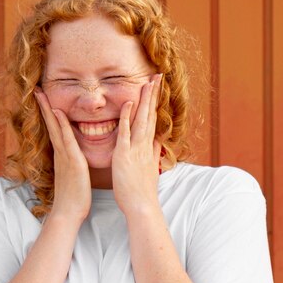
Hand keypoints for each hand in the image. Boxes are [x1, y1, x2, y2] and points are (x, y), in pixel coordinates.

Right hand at [34, 88, 91, 222]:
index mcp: (62, 156)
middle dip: (44, 106)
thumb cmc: (74, 198)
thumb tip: (75, 160)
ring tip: (41, 93)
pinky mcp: (72, 161)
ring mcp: (64, 156)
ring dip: (48, 109)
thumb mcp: (74, 176)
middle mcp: (60, 153)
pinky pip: (66, 139)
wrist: (69, 213)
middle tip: (37, 89)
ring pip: (55, 127)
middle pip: (51, 124)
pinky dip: (61, 124)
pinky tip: (58, 112)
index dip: (50, 114)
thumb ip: (73, 165)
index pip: (55, 130)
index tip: (45, 100)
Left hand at [112, 74, 162, 216]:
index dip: (155, 103)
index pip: (153, 120)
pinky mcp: (125, 155)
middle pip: (150, 114)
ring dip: (145, 100)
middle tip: (157, 75)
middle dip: (154, 95)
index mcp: (148, 148)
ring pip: (141, 119)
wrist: (142, 207)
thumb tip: (158, 143)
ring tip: (148, 81)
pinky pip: (126, 132)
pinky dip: (127, 117)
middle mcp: (145, 145)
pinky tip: (128, 102)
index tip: (157, 88)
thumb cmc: (142, 192)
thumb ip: (153, 154)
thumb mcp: (150, 169)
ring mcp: (136, 149)